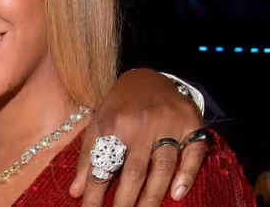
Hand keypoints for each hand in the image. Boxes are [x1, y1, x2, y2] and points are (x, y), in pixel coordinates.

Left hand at [69, 68, 206, 206]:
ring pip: (162, 166)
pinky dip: (186, 174)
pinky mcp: (192, 125)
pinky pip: (193, 154)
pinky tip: (177, 194)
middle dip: (125, 201)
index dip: (95, 193)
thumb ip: (87, 157)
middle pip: (134, 171)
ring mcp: (168, 124)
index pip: (103, 166)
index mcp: (114, 124)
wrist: (150, 76)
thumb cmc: (120, 105)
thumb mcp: (98, 123)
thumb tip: (76, 192)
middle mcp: (141, 125)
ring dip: (153, 195)